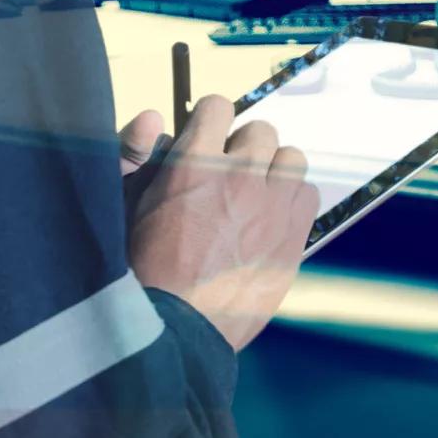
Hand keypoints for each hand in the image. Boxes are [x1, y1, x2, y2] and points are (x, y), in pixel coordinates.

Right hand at [127, 95, 318, 350]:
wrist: (177, 330)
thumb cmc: (145, 272)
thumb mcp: (129, 207)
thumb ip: (139, 157)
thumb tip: (153, 117)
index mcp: (193, 165)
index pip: (218, 106)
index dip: (211, 122)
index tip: (208, 139)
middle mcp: (237, 176)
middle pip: (260, 131)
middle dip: (244, 149)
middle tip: (230, 178)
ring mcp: (271, 204)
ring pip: (291, 157)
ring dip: (274, 172)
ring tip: (256, 198)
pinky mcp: (294, 233)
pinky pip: (308, 192)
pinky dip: (293, 201)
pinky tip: (272, 221)